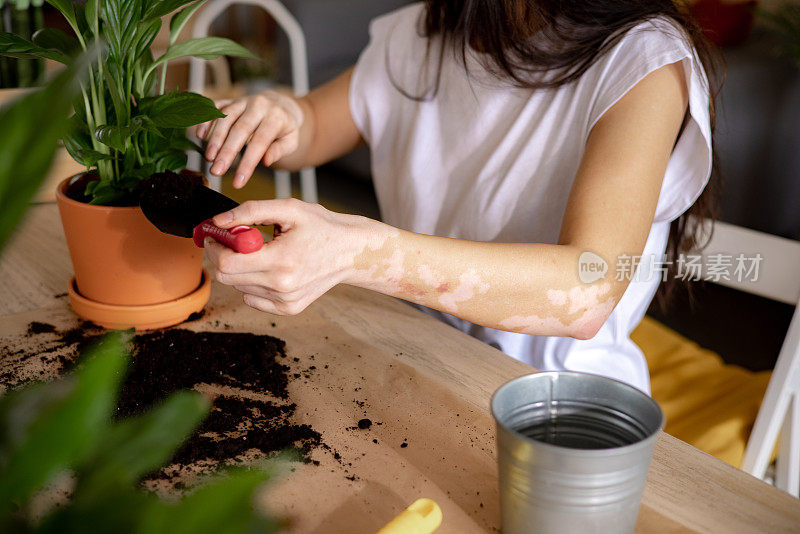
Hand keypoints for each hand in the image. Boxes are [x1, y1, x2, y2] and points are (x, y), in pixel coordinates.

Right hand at [195, 90, 303, 188]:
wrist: (280, 104)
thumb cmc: (285, 129)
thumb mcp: (291, 141)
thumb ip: (280, 150)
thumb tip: (266, 161)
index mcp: (276, 117)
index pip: (260, 142)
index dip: (248, 163)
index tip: (238, 182)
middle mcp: (258, 105)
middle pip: (240, 129)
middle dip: (227, 152)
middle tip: (216, 171)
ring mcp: (242, 101)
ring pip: (225, 117)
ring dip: (215, 139)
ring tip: (209, 159)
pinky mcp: (230, 100)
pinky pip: (215, 106)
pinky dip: (206, 120)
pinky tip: (200, 136)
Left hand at [204, 199, 371, 315]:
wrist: (350, 252)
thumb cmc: (321, 227)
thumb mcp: (288, 208)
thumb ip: (250, 211)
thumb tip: (218, 221)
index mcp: (281, 259)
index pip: (227, 262)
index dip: (215, 246)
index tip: (217, 233)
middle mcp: (282, 285)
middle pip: (227, 278)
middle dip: (223, 256)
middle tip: (235, 240)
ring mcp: (285, 300)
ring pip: (238, 287)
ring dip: (241, 268)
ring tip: (262, 252)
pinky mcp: (288, 309)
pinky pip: (252, 298)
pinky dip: (253, 283)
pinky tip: (271, 269)